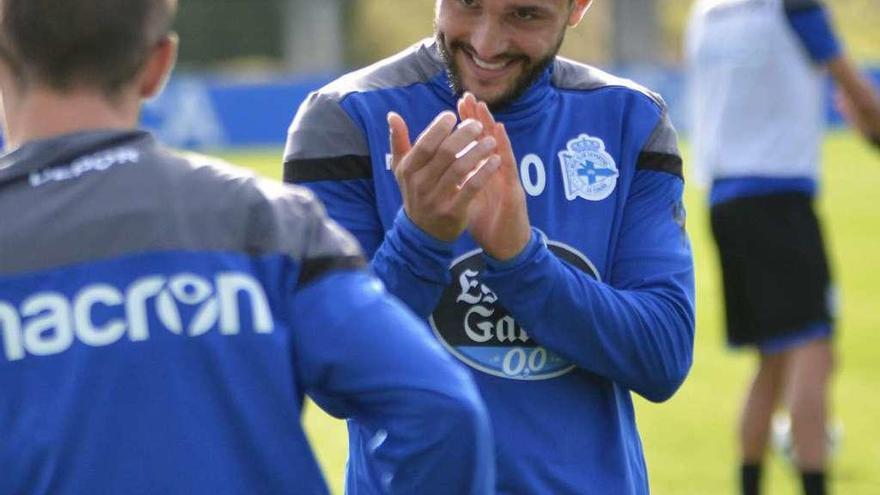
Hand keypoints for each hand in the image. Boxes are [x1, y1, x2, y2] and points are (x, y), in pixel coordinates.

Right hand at [388, 111, 500, 241]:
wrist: (422, 231)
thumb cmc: (415, 191)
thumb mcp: (402, 169)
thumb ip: (398, 141)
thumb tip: (392, 115)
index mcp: (408, 170)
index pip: (425, 143)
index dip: (440, 127)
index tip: (453, 115)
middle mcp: (420, 184)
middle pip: (446, 152)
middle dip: (464, 135)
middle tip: (478, 125)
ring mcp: (436, 199)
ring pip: (461, 168)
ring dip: (478, 151)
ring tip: (490, 141)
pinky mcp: (453, 211)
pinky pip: (472, 187)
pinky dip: (485, 172)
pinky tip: (495, 161)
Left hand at [457, 94, 531, 259]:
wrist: (506, 248)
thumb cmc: (487, 224)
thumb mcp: (465, 201)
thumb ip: (455, 184)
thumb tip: (436, 175)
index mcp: (482, 173)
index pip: (472, 145)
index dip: (464, 127)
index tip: (452, 108)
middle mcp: (495, 172)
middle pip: (486, 140)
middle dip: (476, 118)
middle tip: (466, 96)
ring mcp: (506, 179)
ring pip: (499, 147)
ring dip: (491, 125)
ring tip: (482, 106)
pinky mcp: (514, 190)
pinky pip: (508, 166)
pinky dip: (504, 147)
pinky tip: (499, 132)